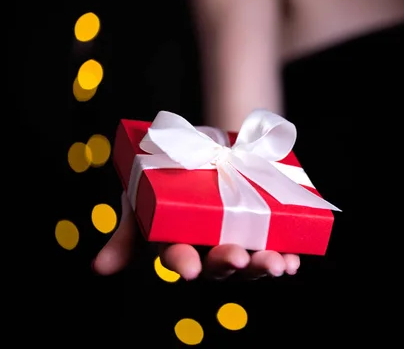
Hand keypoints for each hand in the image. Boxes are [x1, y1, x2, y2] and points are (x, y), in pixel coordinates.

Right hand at [92, 192, 300, 280]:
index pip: (176, 256)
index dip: (182, 263)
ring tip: (277, 264)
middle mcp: (208, 246)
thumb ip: (127, 232)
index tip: (188, 268)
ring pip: (250, 262)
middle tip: (237, 258)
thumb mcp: (143, 195)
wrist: (207, 142)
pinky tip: (294, 259)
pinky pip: (276, 246)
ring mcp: (237, 239)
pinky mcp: (263, 229)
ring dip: (264, 265)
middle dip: (228, 263)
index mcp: (177, 239)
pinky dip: (286, 254)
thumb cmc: (169, 173)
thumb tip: (99, 270)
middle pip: (218, 264)